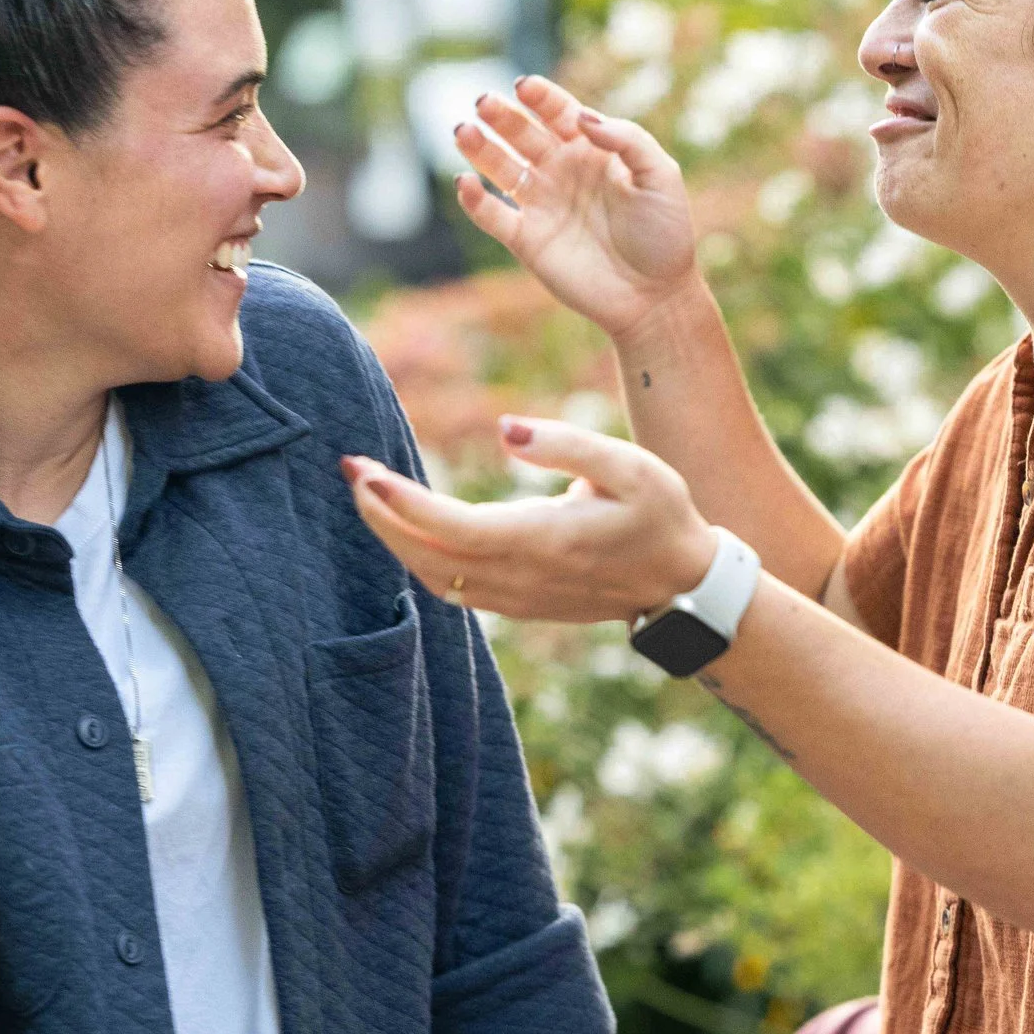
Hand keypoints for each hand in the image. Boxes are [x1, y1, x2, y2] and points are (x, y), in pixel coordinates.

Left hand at [341, 416, 717, 622]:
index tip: (363, 470)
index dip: (402, 503)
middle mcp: (523, 577)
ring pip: (433, 577)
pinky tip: (403, 526)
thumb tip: (505, 429)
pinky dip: (417, 558)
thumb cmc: (661, 516)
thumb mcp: (632, 467)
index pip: (454, 527)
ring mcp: (517, 598)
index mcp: (547, 540)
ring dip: (393, 538)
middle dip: (379, 516)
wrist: (683, 586)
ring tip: (367, 493)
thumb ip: (567, 444)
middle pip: (428, 556)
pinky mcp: (517, 604)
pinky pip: (451, 587)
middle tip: (350, 470)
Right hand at [452, 75, 700, 342]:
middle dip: (501, 116)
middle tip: (482, 102)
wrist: (655, 295)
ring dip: (479, 149)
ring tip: (463, 131)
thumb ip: (627, 139)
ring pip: (500, 168)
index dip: (540, 97)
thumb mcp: (660, 176)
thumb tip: (582, 118)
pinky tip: (466, 183)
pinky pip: (493, 215)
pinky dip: (475, 201)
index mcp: (592, 150)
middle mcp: (561, 171)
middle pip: (522, 134)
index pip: (558, 113)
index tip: (524, 87)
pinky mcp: (527, 240)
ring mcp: (541, 205)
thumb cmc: (665, 233)